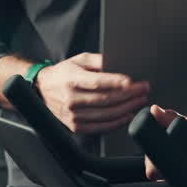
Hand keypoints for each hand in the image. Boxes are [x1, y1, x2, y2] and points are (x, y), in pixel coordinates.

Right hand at [35, 52, 149, 134]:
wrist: (42, 89)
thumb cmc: (64, 73)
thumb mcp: (80, 59)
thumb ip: (99, 60)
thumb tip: (119, 63)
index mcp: (72, 79)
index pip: (98, 83)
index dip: (118, 83)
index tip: (134, 82)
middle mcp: (71, 99)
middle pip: (105, 99)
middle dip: (129, 95)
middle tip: (143, 90)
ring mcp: (72, 115)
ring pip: (105, 115)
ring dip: (126, 109)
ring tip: (139, 101)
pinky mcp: (75, 126)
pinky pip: (99, 127)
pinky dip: (116, 123)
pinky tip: (127, 115)